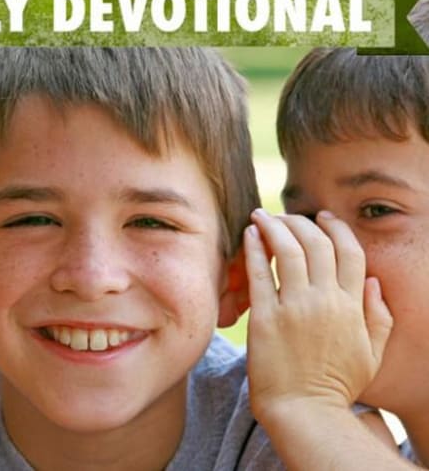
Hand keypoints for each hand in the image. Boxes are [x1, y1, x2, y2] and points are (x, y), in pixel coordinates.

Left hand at [244, 209, 392, 422]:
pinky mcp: (265, 318)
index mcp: (352, 306)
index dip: (336, 228)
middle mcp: (325, 301)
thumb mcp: (371, 353)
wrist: (305, 412)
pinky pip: (259, 273)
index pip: (349, 252)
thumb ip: (378, 316)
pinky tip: (249, 234)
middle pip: (316, 243)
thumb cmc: (337, 385)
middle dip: (301, 221)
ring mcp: (294, 308)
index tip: (323, 217)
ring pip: (288, 250)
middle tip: (286, 215)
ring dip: (274, 226)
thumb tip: (373, 282)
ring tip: (262, 216)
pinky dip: (254, 248)